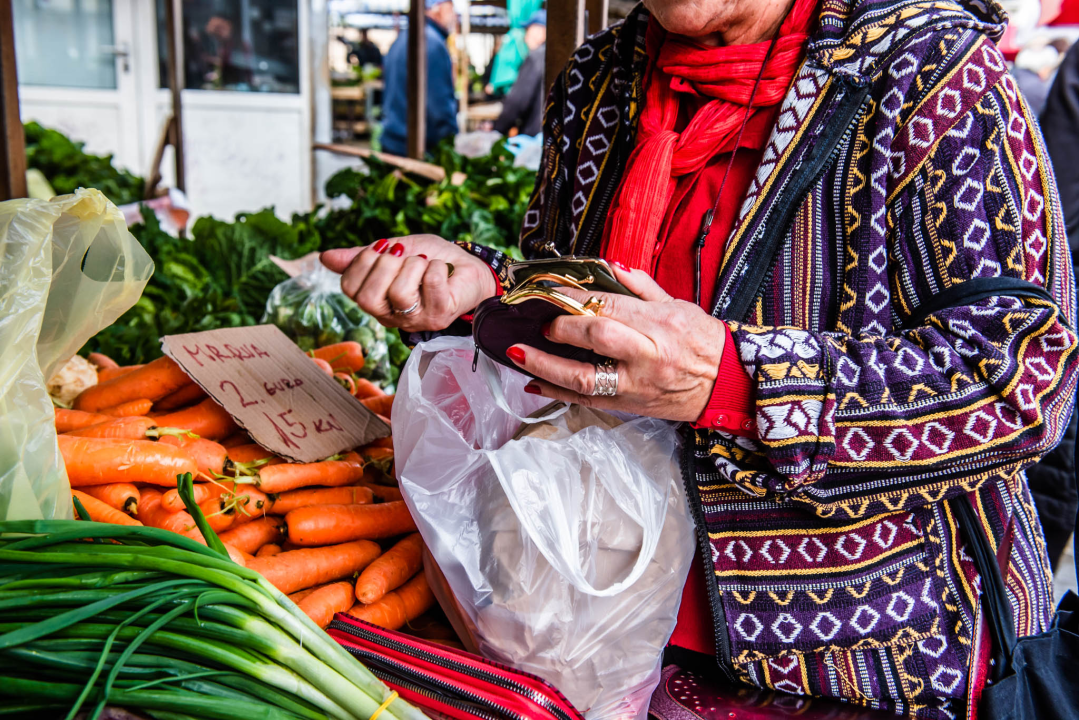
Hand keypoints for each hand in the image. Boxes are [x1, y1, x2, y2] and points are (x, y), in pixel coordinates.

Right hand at [321, 235, 497, 331]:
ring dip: (415, 265)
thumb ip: (362, 256)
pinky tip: (442, 270)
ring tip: (426, 263)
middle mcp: (393, 315)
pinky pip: (430, 284)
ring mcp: (416, 318)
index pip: (349, 289)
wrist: (469, 267)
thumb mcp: (393, 251)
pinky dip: (436, 267)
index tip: (382, 248)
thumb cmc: (430, 260)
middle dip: (385, 266)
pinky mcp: (440, 315)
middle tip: (405, 256)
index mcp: (376, 301)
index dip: (362, 262)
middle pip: (367, 298)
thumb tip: (324, 257)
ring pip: (399, 292)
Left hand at [506, 266, 727, 422]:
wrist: (725, 383)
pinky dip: (557, 392)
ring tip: (517, 354)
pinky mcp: (629, 405)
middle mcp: (647, 356)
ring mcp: (636, 384)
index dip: (576, 300)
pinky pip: (587, 400)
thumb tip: (608, 268)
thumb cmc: (702, 342)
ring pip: (584, 377)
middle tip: (540, 322)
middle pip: (597, 338)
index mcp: (660, 325)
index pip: (610, 307)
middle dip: (562, 328)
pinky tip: (534, 381)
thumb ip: (640, 287)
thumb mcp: (677, 305)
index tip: (552, 294)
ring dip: (546, 366)